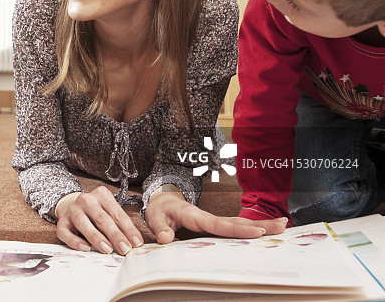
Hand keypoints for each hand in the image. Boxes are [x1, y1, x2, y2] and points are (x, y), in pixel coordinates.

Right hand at [54, 186, 143, 254]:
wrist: (73, 206)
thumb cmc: (96, 212)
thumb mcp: (109, 212)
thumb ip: (120, 224)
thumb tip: (134, 243)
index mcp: (102, 195)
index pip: (117, 214)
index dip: (128, 230)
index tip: (136, 243)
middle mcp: (86, 200)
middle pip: (102, 219)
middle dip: (115, 235)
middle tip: (125, 249)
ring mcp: (72, 210)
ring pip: (83, 223)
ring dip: (96, 238)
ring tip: (107, 249)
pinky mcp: (62, 221)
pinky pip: (65, 232)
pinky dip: (75, 241)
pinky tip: (86, 248)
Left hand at [145, 184, 287, 243]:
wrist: (162, 200)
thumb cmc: (160, 209)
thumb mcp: (155, 217)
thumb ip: (160, 229)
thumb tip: (166, 239)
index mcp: (194, 216)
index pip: (218, 224)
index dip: (238, 229)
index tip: (257, 232)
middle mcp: (207, 217)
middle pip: (236, 221)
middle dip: (260, 224)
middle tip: (282, 226)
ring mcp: (212, 220)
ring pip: (239, 223)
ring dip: (260, 224)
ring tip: (283, 226)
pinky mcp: (214, 225)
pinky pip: (234, 227)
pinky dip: (250, 229)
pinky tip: (266, 231)